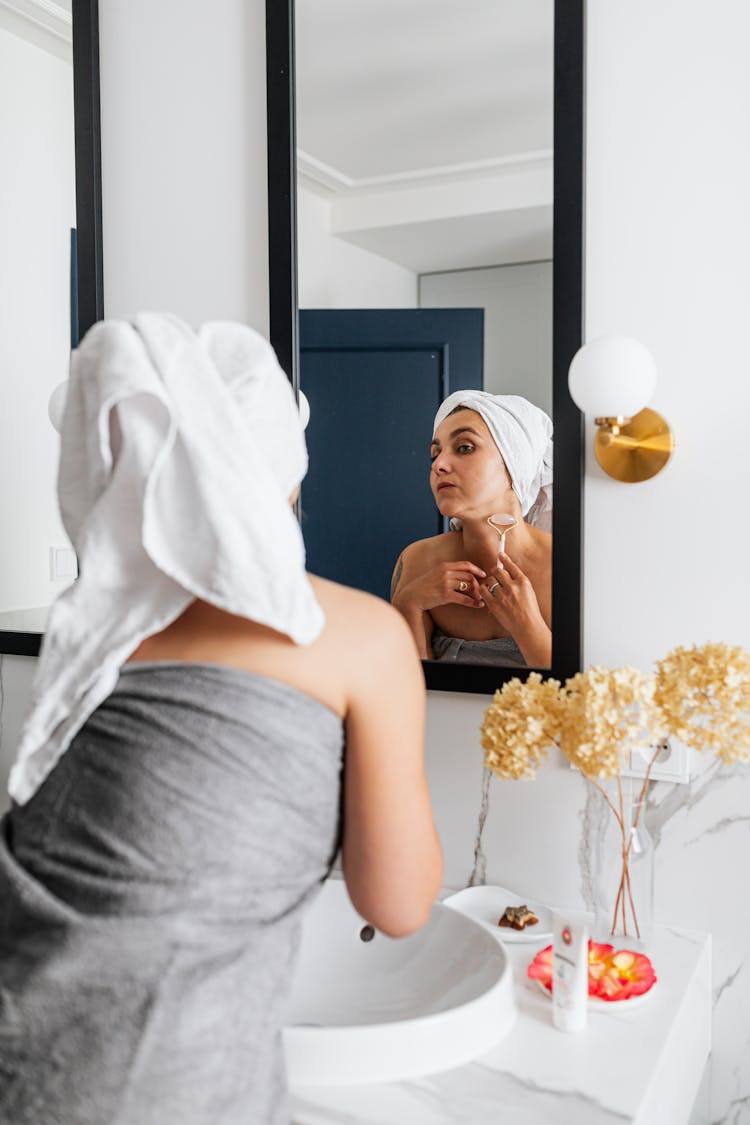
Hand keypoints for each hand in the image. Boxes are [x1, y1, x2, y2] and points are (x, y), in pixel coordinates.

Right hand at [393, 560, 486, 614]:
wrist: (411, 596)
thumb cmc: (423, 587)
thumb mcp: (434, 574)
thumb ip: (446, 573)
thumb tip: (460, 577)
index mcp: (444, 566)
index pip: (465, 564)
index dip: (477, 569)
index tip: (483, 575)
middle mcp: (446, 572)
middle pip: (469, 575)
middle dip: (478, 583)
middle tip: (482, 590)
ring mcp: (446, 583)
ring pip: (469, 586)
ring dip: (477, 593)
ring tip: (481, 598)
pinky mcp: (445, 595)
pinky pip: (464, 598)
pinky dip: (474, 602)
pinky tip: (478, 605)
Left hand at [479, 551, 550, 665]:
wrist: (527, 626)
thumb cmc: (529, 610)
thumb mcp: (529, 592)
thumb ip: (518, 582)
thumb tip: (507, 573)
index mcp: (523, 582)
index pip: (511, 566)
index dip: (505, 559)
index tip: (500, 555)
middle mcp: (513, 586)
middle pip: (497, 571)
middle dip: (494, 572)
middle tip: (494, 576)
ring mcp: (503, 595)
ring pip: (489, 580)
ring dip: (489, 582)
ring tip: (492, 588)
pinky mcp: (494, 604)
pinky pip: (483, 591)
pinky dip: (483, 590)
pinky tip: (485, 593)